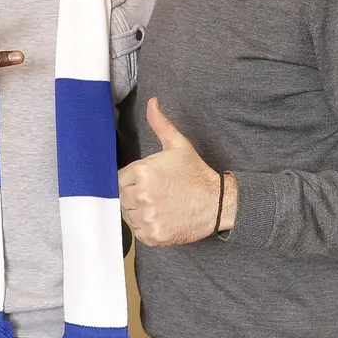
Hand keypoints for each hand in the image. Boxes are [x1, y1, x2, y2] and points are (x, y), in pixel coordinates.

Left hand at [118, 97, 236, 245]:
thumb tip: (152, 102)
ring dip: (140, 212)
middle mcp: (142, 195)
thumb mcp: (178, 145)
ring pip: (129, 215)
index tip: (146, 182)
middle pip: (123, 197)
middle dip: (134, 195)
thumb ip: (160, 123)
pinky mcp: (154, 235)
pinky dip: (146, 227)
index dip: (131, 180)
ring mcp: (148, 217)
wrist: (218, 202)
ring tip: (160, 205)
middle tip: (155, 194)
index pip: (119, 179)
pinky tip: (162, 217)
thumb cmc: (195, 173)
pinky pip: (138, 232)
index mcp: (142, 172)